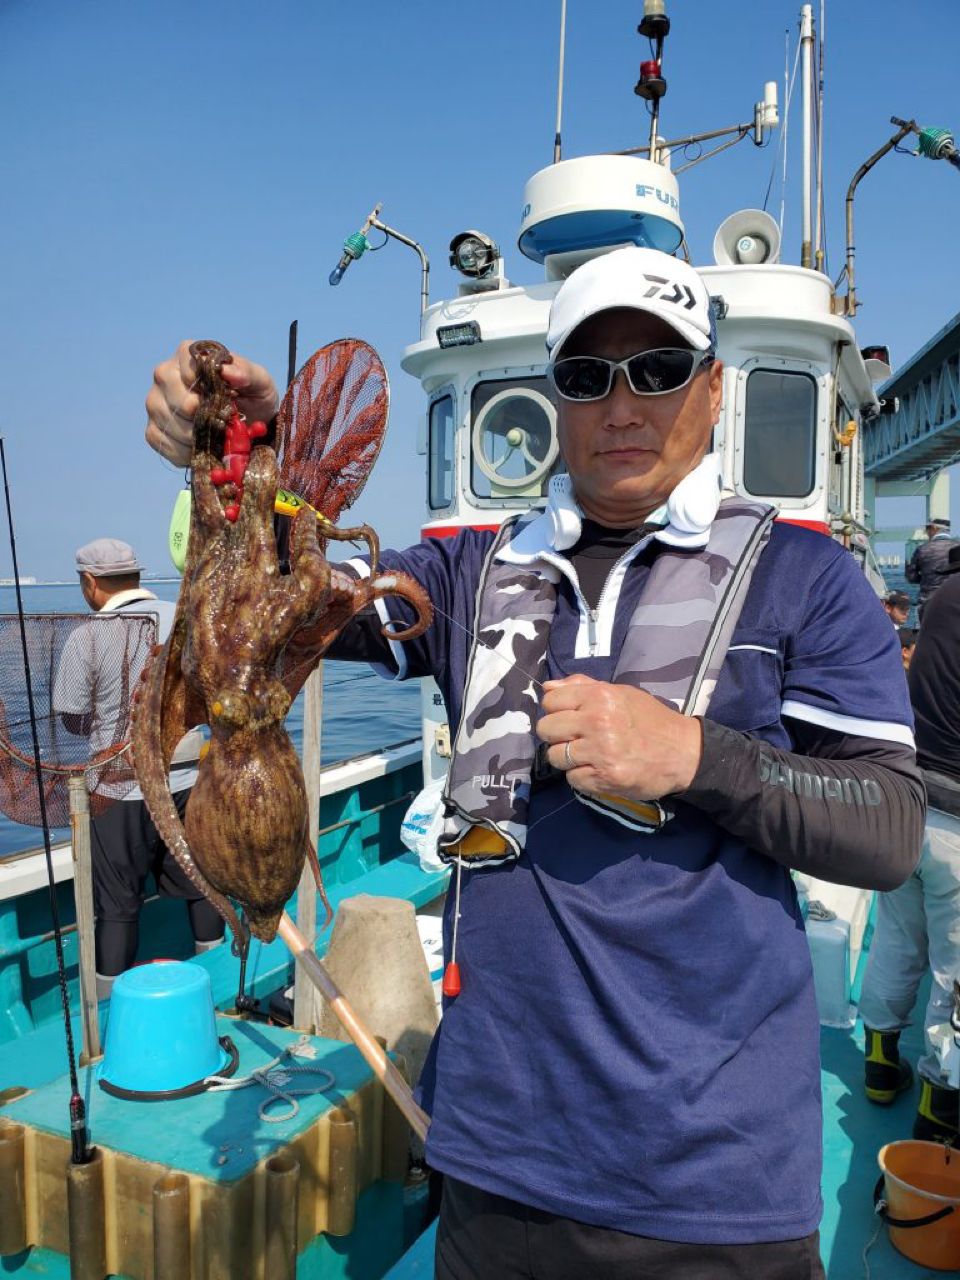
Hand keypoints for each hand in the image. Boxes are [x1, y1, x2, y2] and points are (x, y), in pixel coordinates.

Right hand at [144, 340, 279, 465]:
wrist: (249, 424)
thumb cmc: (252, 396)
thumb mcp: (260, 382)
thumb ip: (246, 372)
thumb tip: (226, 371)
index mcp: (188, 356)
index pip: (187, 367)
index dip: (206, 389)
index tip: (225, 400)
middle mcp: (165, 375)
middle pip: (176, 398)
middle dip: (203, 417)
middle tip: (221, 423)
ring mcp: (156, 402)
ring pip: (168, 421)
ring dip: (195, 437)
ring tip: (214, 437)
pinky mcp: (153, 428)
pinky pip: (160, 441)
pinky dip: (183, 452)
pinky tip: (200, 449)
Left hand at [536, 674, 702, 800]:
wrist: (684, 753)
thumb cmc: (651, 720)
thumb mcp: (621, 694)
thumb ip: (583, 687)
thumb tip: (547, 688)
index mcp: (599, 696)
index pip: (550, 702)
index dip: (556, 710)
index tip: (569, 718)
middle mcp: (596, 722)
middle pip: (546, 730)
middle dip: (557, 735)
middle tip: (575, 738)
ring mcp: (600, 752)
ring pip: (555, 757)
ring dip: (568, 759)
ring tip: (587, 756)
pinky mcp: (604, 778)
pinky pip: (572, 779)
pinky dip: (581, 777)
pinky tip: (597, 770)